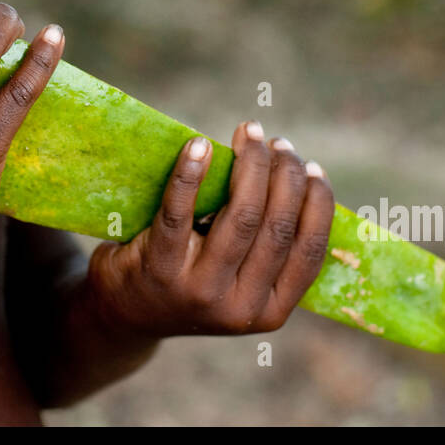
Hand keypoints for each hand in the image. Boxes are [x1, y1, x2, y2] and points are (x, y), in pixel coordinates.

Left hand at [86, 122, 333, 337]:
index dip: (318, 203)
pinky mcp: (159, 268)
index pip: (309, 250)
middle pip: (277, 226)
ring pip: (240, 216)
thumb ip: (268, 248)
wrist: (126, 311)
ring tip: (250, 133)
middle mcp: (239, 306)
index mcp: (270, 311)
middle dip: (286, 174)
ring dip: (251, 164)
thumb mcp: (240, 282)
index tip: (314, 168)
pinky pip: (180, 211)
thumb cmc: (194, 280)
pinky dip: (191, 172)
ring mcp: (198, 289)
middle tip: (279, 143)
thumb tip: (299, 176)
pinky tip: (198, 145)